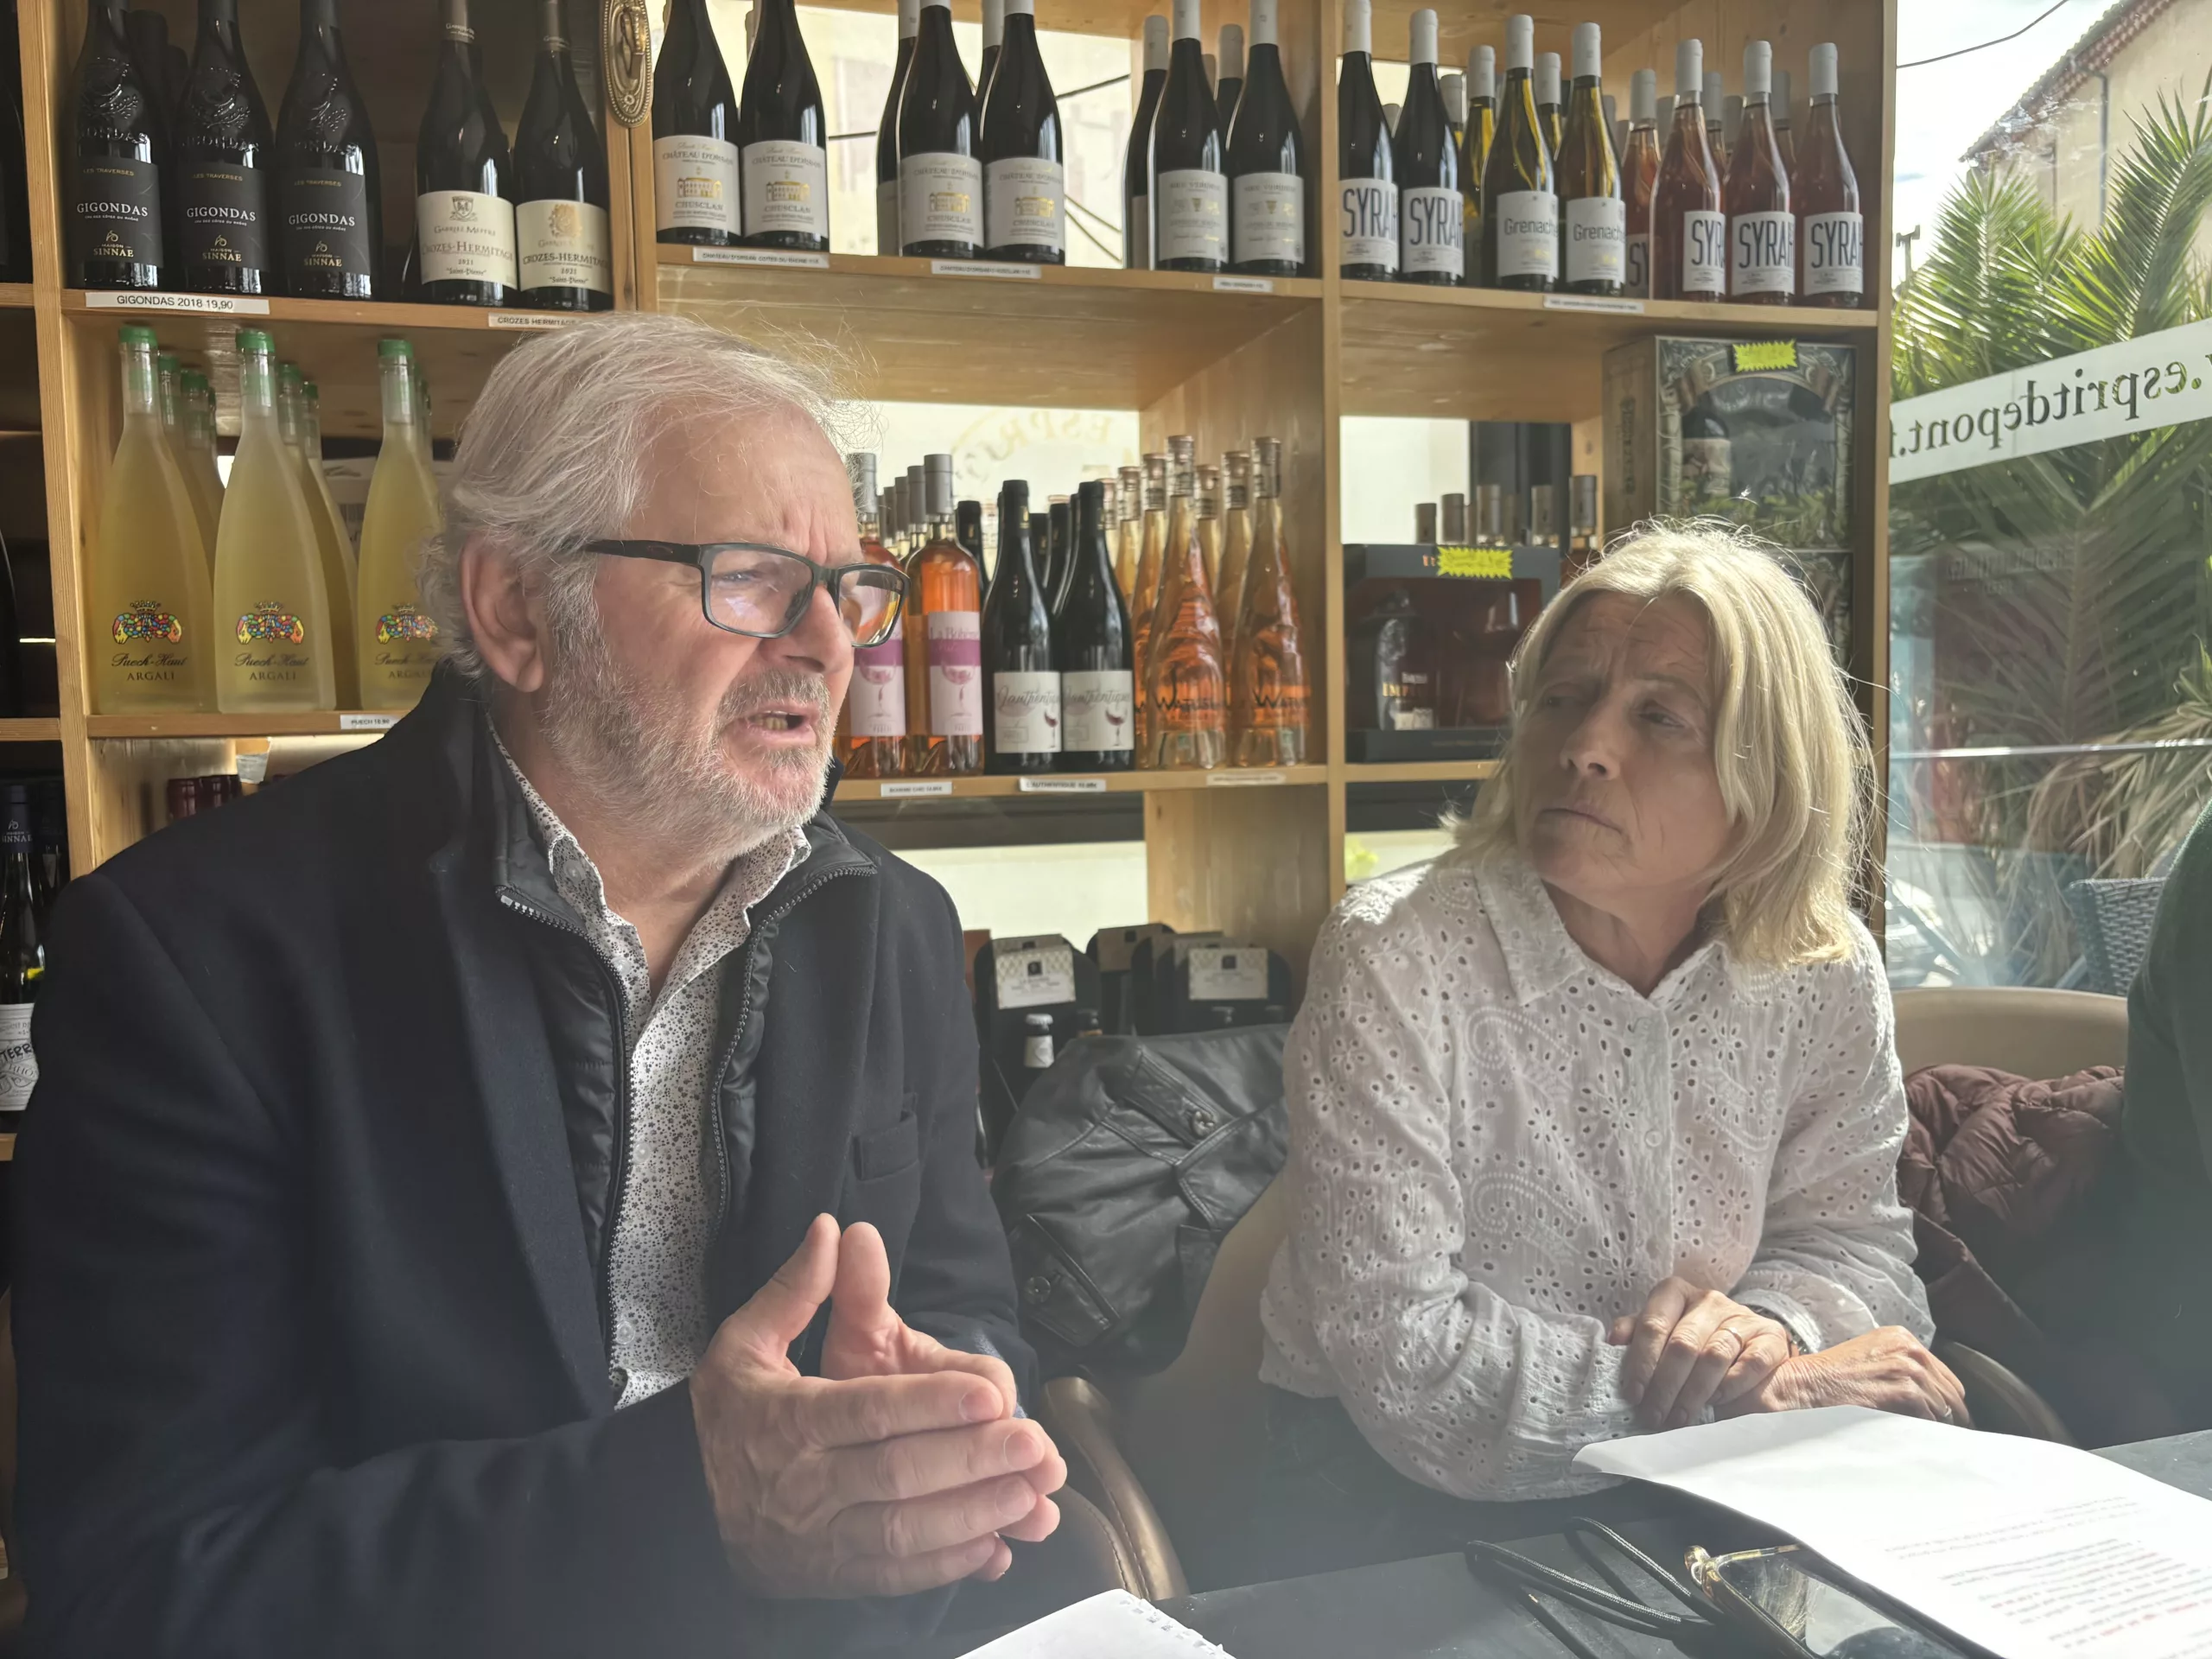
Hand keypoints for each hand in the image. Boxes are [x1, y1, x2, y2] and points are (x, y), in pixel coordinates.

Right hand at [689, 1215, 1061, 1597]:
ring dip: (970, 1516)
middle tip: (1031, 1443)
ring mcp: (822, 1537)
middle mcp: (808, 1483)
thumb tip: (834, 1230)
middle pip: (896, 1474)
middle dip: (970, 1460)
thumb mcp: (742, 1345)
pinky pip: (893, 1576)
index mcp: (790, 1419)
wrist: (677, 1511)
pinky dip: (945, 1567)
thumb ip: (795, 1291)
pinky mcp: (834, 1574)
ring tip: (1028, 1495)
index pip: (868, 1411)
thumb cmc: (724, 1419)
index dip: (931, 1404)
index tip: (990, 1394)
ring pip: (903, 1532)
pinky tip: (994, 1551)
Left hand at [1609, 1277, 1793, 1430]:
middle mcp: (1708, 1300)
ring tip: (1681, 1418)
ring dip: (1694, 1392)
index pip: (1653, 1324)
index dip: (1640, 1362)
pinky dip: (1732, 1385)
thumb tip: (1613, 1340)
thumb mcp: (1661, 1332)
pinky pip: (1751, 1361)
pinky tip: (1718, 1401)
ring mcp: (1741, 1315)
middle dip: (1665, 1385)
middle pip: (1682, 1344)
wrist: (1748, 1344)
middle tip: (1655, 1415)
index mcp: (1675, 1293)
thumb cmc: (1693, 1340)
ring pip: (1714, 1355)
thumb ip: (1637, 1333)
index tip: (1634, 1394)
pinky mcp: (1770, 1336)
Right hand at [1716, 1326, 1969, 1425]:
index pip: (1947, 1380)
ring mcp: (1909, 1369)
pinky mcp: (1905, 1392)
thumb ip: (1901, 1373)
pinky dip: (1924, 1437)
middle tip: (1931, 1441)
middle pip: (1952, 1397)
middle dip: (1946, 1421)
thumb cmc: (1827, 1383)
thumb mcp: (1868, 1364)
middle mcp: (1910, 1349)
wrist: (1798, 1389)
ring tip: (1916, 1445)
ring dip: (1935, 1433)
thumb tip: (1935, 1407)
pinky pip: (1932, 1424)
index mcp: (1902, 1339)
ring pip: (1946, 1413)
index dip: (1945, 1406)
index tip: (1938, 1424)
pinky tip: (1905, 1441)